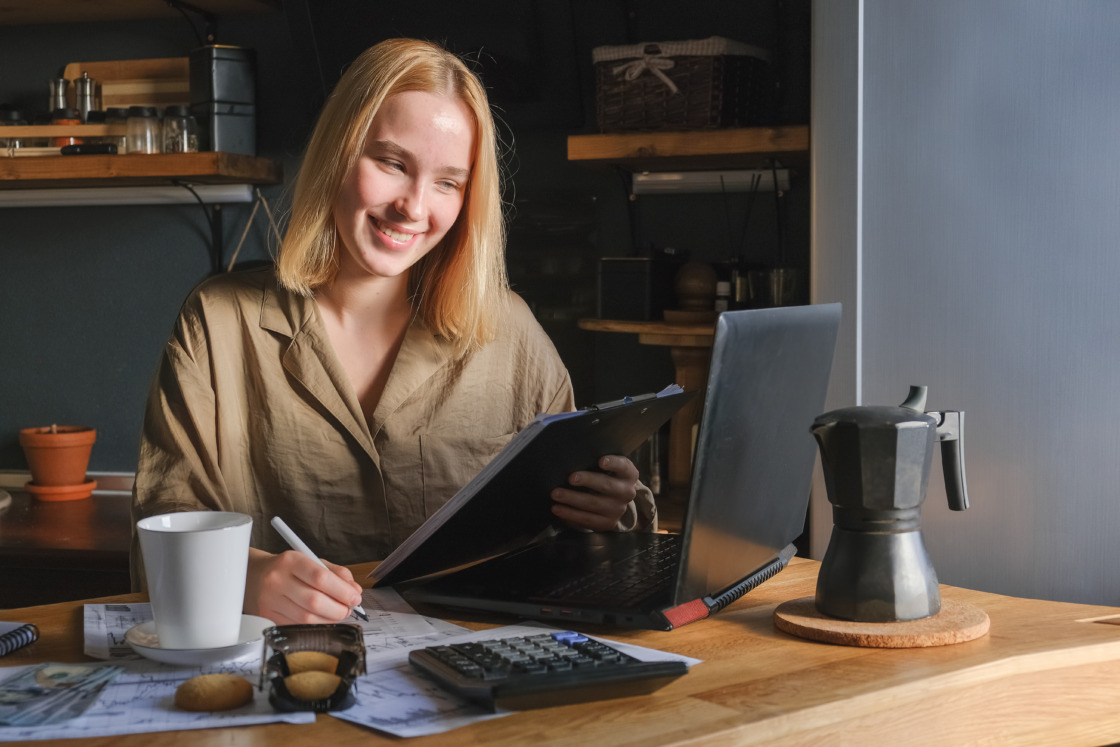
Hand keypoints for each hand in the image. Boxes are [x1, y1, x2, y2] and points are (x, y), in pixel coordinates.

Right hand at [244, 548, 364, 624]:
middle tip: (348, 608)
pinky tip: (321, 618)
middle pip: (315, 601)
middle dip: (338, 609)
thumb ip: (336, 573)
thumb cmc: (288, 568)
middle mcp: (277, 580)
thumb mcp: (312, 561)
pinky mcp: (268, 617)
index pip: (320, 577)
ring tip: (337, 613)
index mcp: (291, 561)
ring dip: (329, 619)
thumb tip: (355, 591)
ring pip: (307, 618)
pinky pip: (298, 626)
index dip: (342, 590)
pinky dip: (315, 625)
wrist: (254, 576)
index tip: (355, 597)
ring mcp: (270, 601)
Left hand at [550, 454, 638, 530]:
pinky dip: (569, 514)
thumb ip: (596, 460)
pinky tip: (557, 508)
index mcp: (629, 475)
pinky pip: (587, 519)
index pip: (623, 467)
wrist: (614, 500)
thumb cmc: (605, 475)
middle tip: (570, 478)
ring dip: (572, 499)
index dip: (613, 463)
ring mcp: (618, 510)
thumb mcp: (608, 466)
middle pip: (607, 485)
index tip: (601, 461)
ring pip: (594, 504)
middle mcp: (627, 492)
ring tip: (555, 494)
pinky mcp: (607, 523)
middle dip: (588, 481)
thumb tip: (571, 455)